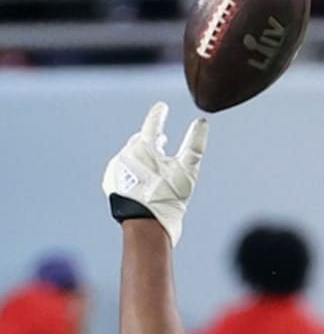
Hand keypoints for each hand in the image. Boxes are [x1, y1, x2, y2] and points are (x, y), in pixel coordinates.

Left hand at [101, 102, 207, 246]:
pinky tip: (141, 181)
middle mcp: (126, 154)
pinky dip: (132, 172)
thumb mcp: (187, 171)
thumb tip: (202, 123)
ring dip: (142, 157)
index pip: (152, 124)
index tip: (162, 107)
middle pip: (140, 141)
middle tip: (163, 141)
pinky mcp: (110, 183)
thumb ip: (195, 145)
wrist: (146, 226)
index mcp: (144, 147)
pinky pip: (122, 171)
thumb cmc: (168, 199)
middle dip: (152, 140)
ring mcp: (116, 168)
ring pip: (131, 156)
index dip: (159, 115)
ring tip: (153, 165)